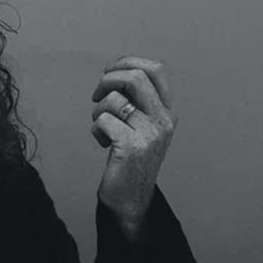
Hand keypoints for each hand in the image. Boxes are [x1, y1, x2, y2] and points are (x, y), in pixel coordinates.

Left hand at [91, 55, 177, 239]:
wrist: (130, 199)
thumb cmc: (129, 159)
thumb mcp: (140, 126)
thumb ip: (135, 101)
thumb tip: (114, 72)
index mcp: (167, 112)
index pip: (156, 69)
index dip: (128, 62)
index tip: (109, 72)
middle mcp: (163, 121)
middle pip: (135, 77)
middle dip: (108, 80)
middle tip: (97, 95)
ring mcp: (150, 134)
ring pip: (114, 100)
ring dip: (97, 109)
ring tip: (101, 126)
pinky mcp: (131, 147)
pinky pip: (104, 120)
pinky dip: (95, 128)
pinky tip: (102, 143)